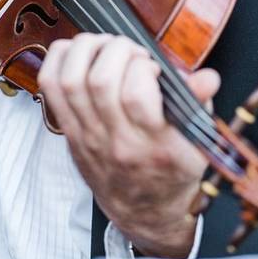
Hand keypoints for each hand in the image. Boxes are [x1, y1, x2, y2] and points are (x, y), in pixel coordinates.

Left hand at [37, 33, 220, 258]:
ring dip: (86, 49)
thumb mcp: (198, 143)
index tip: (153, 66)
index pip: (137, 96)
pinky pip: (49, 87)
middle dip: (116, 50)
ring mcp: (88, 137)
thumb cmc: (172, 171)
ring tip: (106, 46)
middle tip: (130, 51)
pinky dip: (58, 59)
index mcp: (155, 145)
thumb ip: (198, 105)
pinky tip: (79, 52)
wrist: (144, 212)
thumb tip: (208, 78)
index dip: (143, 67)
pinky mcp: (69, 132)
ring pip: (70, 81)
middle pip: (100, 82)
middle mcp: (117, 141)